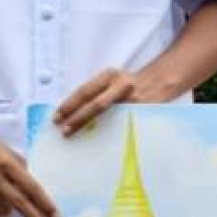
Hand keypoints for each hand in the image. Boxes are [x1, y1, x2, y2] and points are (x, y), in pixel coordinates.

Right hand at [0, 118, 58, 216]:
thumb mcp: (7, 151)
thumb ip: (21, 168)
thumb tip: (34, 189)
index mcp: (6, 163)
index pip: (31, 187)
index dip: (44, 203)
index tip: (55, 216)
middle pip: (20, 204)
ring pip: (5, 211)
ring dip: (14, 212)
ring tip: (10, 200)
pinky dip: (0, 216)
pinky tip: (3, 211)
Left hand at [52, 67, 186, 136]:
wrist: (159, 82)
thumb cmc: (128, 84)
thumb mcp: (111, 80)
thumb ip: (95, 91)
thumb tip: (70, 110)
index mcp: (109, 75)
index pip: (85, 91)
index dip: (70, 104)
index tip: (57, 116)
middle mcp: (121, 85)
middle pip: (95, 104)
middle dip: (77, 118)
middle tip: (64, 130)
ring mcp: (133, 100)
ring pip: (109, 116)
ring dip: (91, 127)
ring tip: (77, 135)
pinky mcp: (141, 112)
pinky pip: (122, 125)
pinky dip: (108, 134)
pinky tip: (98, 141)